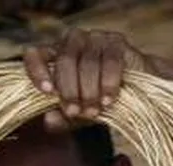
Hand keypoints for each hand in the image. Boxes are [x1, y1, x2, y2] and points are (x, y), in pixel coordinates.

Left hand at [23, 28, 154, 132]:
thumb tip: (48, 120)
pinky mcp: (117, 41)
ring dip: (89, 91)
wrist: (136, 93)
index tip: (47, 91)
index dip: (37, 70)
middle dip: (70, 90)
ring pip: (87, 62)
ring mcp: (95, 38)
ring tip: (94, 111)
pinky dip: (108, 83)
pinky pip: (110, 61)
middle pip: (64, 60)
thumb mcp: (78, 114)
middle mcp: (72, 41)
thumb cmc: (100, 100)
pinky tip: (108, 99)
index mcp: (55, 55)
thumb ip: (63, 118)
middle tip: (76, 112)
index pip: (35, 53)